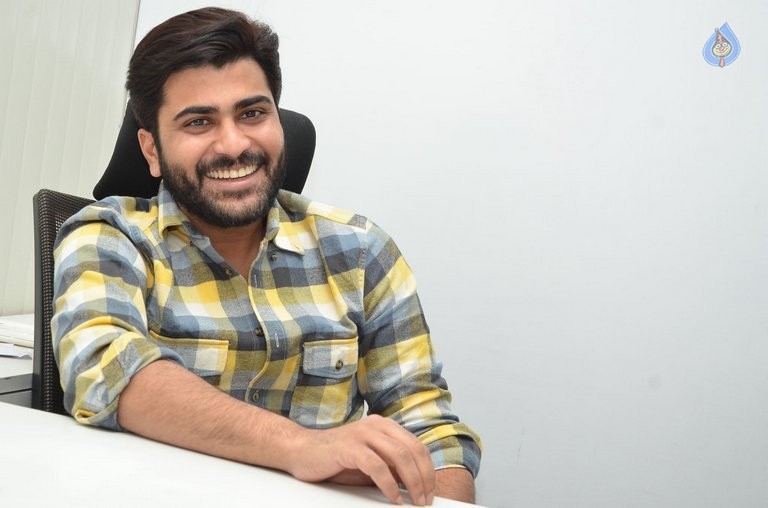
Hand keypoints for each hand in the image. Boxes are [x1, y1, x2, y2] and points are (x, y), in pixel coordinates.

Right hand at [289, 415, 435, 505]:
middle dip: (424, 477)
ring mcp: (362, 434)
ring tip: (414, 500)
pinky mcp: (349, 448)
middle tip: (426, 499)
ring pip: (399, 456)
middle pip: (412, 450)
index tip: (431, 490)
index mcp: (383, 425)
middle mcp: (375, 425)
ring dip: (412, 482)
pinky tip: (393, 497)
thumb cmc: (336, 458)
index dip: (428, 469)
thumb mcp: (370, 461)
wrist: (301, 451)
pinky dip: (389, 485)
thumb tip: (416, 483)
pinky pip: (377, 466)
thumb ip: (391, 466)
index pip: (416, 446)